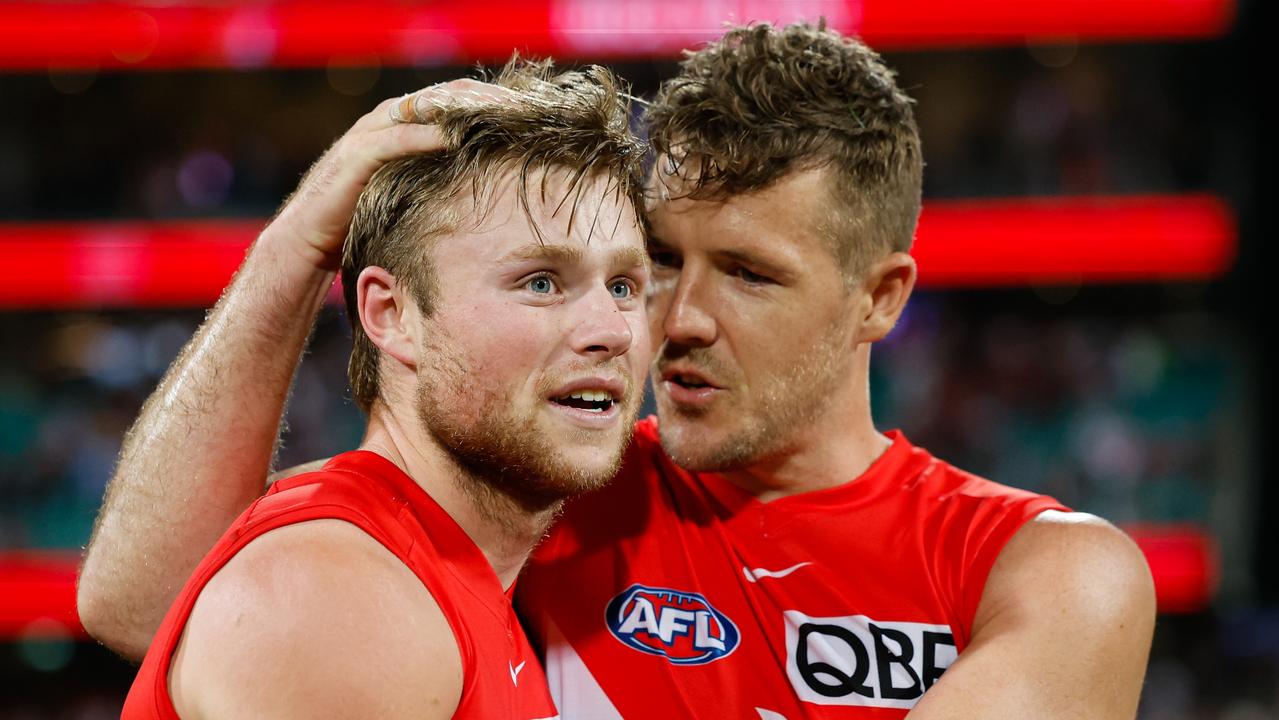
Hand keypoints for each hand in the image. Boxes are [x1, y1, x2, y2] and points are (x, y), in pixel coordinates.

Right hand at [265, 79, 515, 269]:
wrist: (311, 243)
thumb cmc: (366, 219)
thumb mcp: (415, 194)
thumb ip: (443, 179)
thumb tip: (493, 187)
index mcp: (407, 125)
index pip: (460, 100)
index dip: (496, 102)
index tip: (534, 112)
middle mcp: (390, 120)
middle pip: (450, 95)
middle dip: (490, 98)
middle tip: (529, 107)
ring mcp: (372, 133)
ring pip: (425, 108)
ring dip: (465, 108)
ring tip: (503, 113)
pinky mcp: (357, 155)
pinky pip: (397, 137)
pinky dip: (427, 134)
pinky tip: (457, 138)